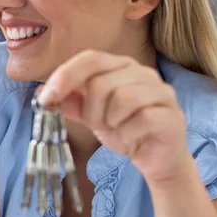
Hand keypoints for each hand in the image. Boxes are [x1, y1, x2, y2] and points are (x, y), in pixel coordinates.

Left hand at [37, 50, 192, 183]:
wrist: (154, 158)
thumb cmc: (123, 129)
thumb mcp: (90, 115)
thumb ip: (70, 102)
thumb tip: (43, 92)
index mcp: (120, 66)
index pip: (90, 59)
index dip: (65, 76)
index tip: (46, 99)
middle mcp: (143, 72)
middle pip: (101, 83)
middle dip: (91, 111)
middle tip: (98, 125)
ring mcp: (162, 92)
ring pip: (123, 98)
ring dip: (111, 121)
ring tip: (116, 129)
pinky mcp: (173, 114)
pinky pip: (143, 118)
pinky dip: (128, 133)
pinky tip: (130, 139)